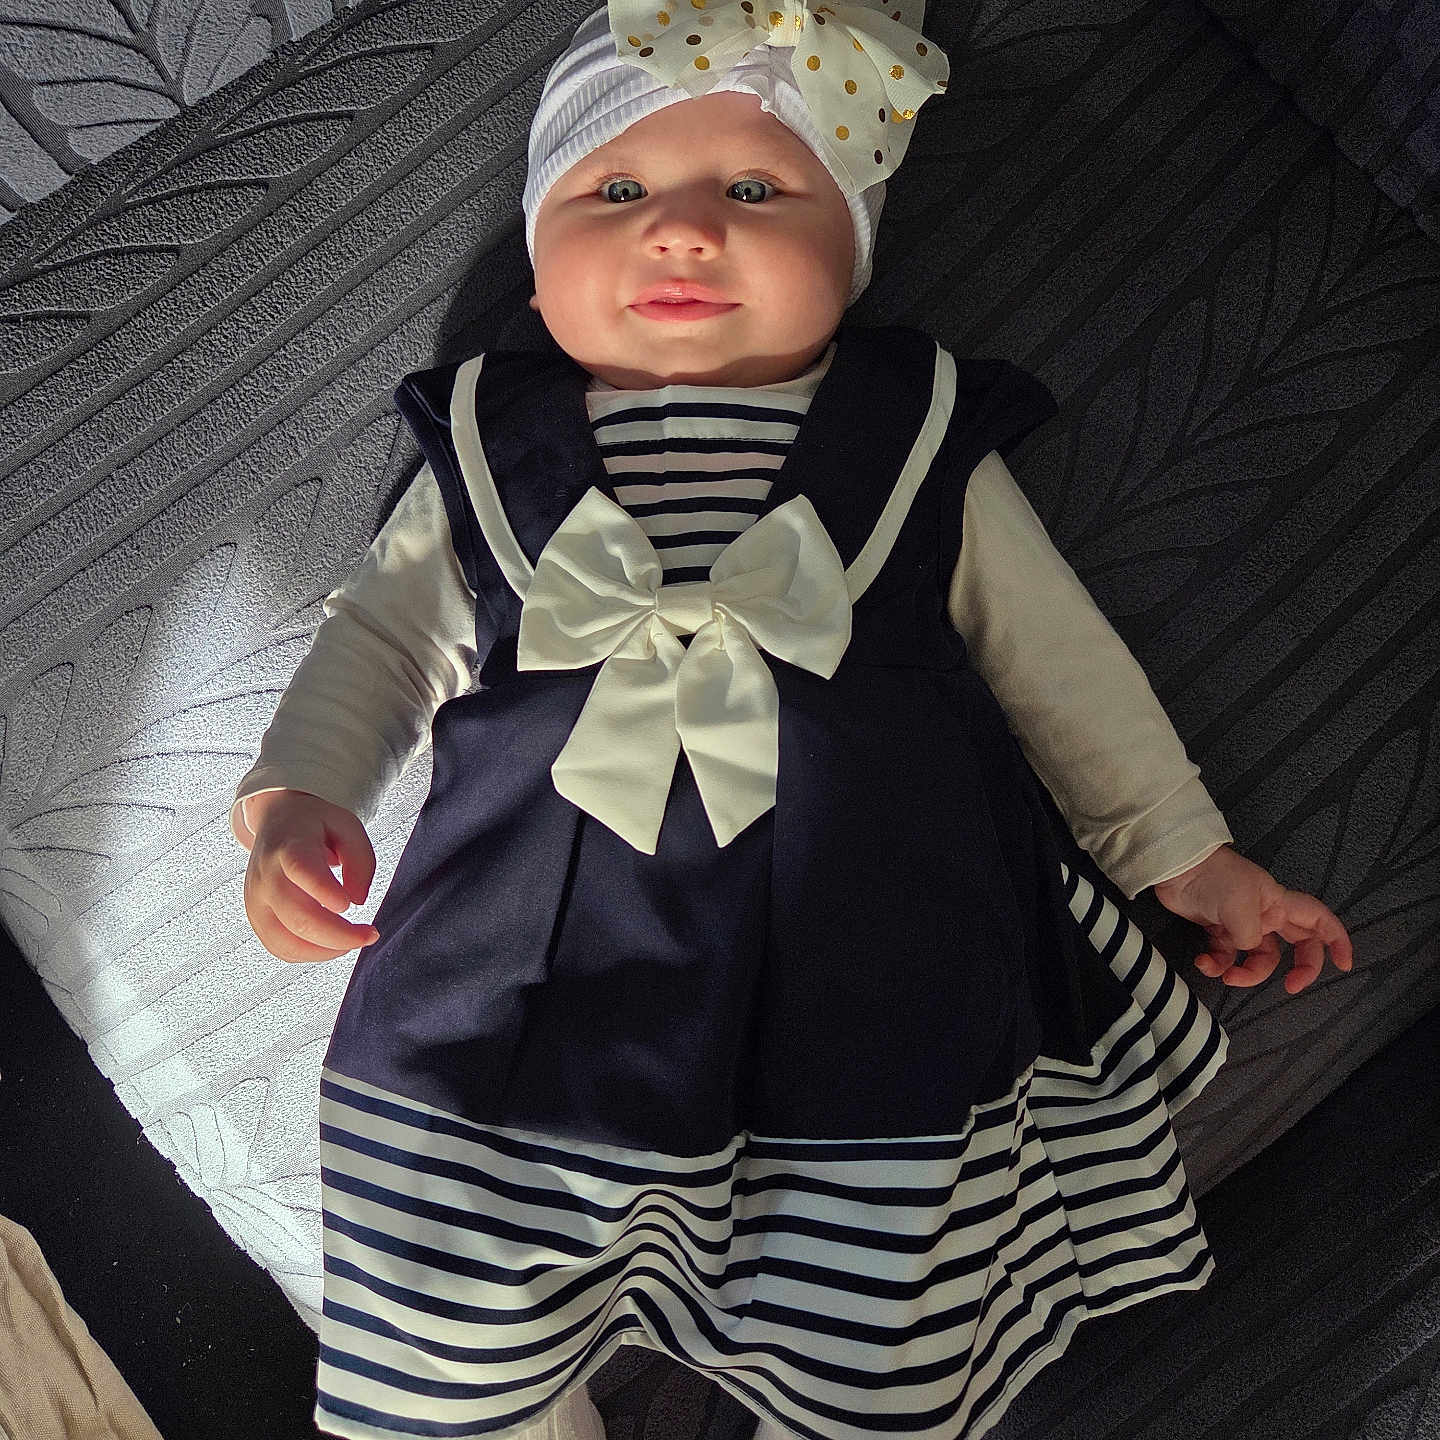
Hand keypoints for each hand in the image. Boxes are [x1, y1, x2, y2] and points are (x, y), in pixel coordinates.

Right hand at [242, 789, 379, 962]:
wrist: (278, 822)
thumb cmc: (317, 826)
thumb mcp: (348, 826)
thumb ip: (360, 861)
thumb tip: (357, 901)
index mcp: (290, 845)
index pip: (301, 870)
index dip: (323, 891)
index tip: (347, 905)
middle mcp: (266, 875)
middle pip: (297, 917)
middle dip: (339, 935)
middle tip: (370, 934)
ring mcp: (256, 901)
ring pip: (285, 942)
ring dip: (325, 950)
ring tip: (353, 940)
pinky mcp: (256, 919)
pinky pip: (280, 948)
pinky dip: (310, 954)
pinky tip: (332, 943)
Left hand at [1152, 844, 1352, 994]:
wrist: (1176, 866)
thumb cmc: (1215, 876)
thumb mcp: (1241, 906)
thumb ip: (1252, 937)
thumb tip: (1248, 952)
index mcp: (1280, 904)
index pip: (1320, 921)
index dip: (1337, 941)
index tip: (1344, 965)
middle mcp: (1265, 915)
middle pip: (1295, 948)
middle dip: (1298, 970)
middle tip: (1290, 987)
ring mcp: (1241, 923)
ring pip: (1257, 958)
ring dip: (1245, 973)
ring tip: (1227, 976)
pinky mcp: (1217, 929)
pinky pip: (1226, 956)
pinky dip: (1216, 965)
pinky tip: (1203, 962)